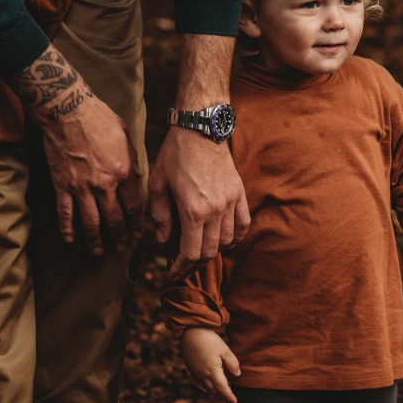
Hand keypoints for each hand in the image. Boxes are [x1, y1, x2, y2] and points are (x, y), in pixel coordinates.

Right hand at [13, 43, 143, 255]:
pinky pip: (65, 212)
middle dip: (119, 237)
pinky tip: (70, 240)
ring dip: (95, 240)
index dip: (137, 225)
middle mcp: (104, 184)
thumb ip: (133, 158)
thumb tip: (139, 176)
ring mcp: (81, 187)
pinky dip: (67, 229)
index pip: (134, 207)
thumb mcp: (125, 134)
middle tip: (122, 249)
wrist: (67, 110)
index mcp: (123, 172)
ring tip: (98, 252)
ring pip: (90, 222)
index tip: (139, 236)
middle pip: (114, 219)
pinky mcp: (61, 185)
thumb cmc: (98, 117)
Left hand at [150, 33, 249, 276]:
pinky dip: (235, 237)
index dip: (180, 268)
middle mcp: (215, 210)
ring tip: (200, 251)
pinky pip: (243, 224)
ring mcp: (230, 202)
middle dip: (194, 264)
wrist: (201, 128)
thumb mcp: (158, 185)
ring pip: (227, 241)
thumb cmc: (175, 154)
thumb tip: (164, 240)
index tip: (172, 274)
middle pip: (210, 252)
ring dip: (214, 251)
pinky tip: (225, 240)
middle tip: (182, 266)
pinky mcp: (239, 193)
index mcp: (193, 211)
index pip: (190, 253)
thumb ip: (161, 216)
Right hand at [181, 328, 239, 402]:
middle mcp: (202, 375)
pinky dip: (207, 386)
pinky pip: (199, 383)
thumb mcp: (225, 350)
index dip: (229, 396)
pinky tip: (210, 384)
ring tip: (222, 392)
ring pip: (206, 388)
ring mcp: (195, 373)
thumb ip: (232, 363)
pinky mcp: (190, 369)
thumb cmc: (209, 340)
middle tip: (230, 399)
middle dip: (222, 396)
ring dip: (215, 392)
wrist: (191, 332)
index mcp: (212, 371)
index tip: (234, 402)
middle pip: (214, 391)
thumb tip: (237, 375)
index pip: (222, 388)